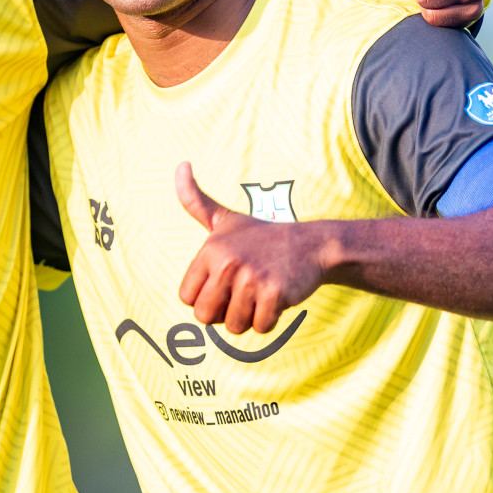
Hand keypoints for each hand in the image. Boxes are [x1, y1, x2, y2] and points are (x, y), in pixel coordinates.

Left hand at [175, 163, 331, 334]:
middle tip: (243, 293)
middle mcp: (226, 264)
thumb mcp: (224, 218)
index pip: (187, 298)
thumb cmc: (262, 236)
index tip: (224, 284)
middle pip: (205, 316)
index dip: (206, 298)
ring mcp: (251, 279)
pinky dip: (270, 320)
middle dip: (224, 312)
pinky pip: (261, 327)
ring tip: (260, 294)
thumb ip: (194, 200)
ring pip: (234, 326)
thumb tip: (180, 164)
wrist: (312, 244)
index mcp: (209, 251)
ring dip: (249, 317)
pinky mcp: (275, 294)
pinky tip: (277, 298)